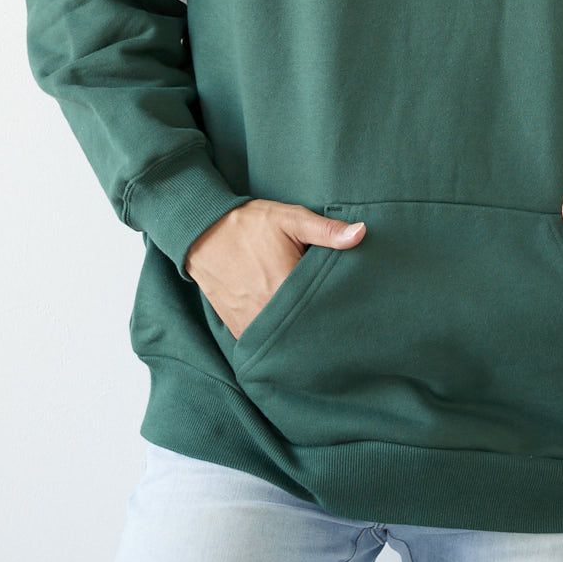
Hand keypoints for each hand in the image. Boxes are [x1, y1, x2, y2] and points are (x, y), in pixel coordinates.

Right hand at [186, 199, 365, 338]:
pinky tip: (291, 329)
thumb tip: (361, 233)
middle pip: (305, 328)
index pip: (323, 308)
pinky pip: (264, 343)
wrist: (202, 233)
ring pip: (284, 339)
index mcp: (284, 285)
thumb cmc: (249, 224)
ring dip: (299, 334)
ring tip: (316, 325)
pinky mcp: (237, 328)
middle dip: (321, 324)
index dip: (339, 307)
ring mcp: (250, 323)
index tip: (351, 304)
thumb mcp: (290, 218)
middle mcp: (266, 311)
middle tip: (340, 319)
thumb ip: (326, 230)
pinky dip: (277, 338)